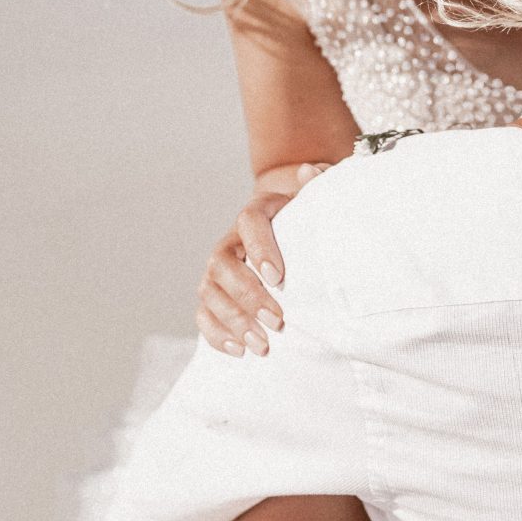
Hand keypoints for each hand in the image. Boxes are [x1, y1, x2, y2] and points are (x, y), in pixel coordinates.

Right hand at [196, 162, 329, 356]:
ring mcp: (219, 267)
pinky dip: (215, 333)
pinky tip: (238, 350)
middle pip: (223, 263)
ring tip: (262, 344)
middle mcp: (232, 239)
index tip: (279, 277)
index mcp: (258, 211)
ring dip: (233, 320)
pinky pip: (203, 312)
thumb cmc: (307, 213)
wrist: (288, 221)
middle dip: (247, 295)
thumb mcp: (316, 197)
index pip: (249, 222)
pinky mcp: (215, 292)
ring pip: (209, 290)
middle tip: (277, 320)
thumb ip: (317, 183)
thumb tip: (310, 170)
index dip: (260, 248)